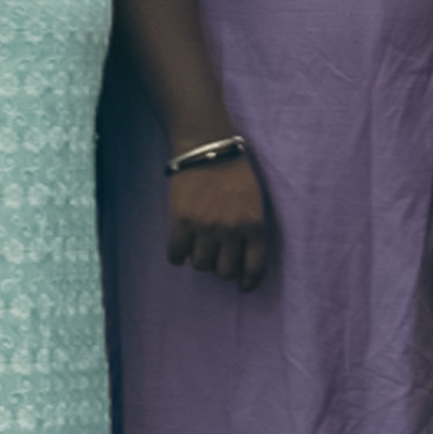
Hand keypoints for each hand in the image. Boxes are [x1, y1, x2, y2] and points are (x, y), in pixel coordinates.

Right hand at [164, 155, 273, 291]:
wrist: (206, 147)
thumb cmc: (235, 171)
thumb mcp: (255, 199)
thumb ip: (252, 228)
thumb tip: (244, 259)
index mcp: (254, 224)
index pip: (254, 266)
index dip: (249, 281)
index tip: (244, 286)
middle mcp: (230, 230)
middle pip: (224, 272)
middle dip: (222, 268)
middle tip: (219, 258)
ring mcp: (204, 228)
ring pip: (200, 265)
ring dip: (201, 260)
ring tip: (201, 247)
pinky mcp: (180, 222)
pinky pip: (177, 256)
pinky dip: (178, 255)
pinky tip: (182, 246)